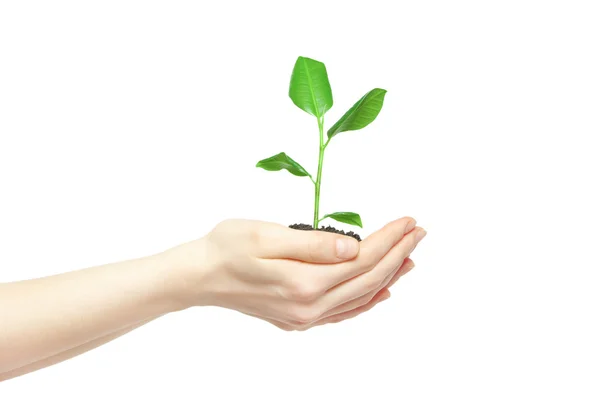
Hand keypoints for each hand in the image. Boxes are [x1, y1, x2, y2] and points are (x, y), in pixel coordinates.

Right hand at [163, 218, 425, 329]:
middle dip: (398, 253)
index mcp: (304, 282)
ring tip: (410, 257)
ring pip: (360, 297)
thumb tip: (355, 247)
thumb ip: (314, 244)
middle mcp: (309, 306)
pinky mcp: (298, 318)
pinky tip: (380, 292)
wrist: (199, 276)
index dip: (390, 238)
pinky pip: (343, 312)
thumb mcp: (267, 235)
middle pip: (368, 279)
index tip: (409, 220)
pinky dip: (366, 300)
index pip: (363, 258)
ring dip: (388, 275)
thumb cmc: (227, 247)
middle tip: (418, 232)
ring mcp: (304, 317)